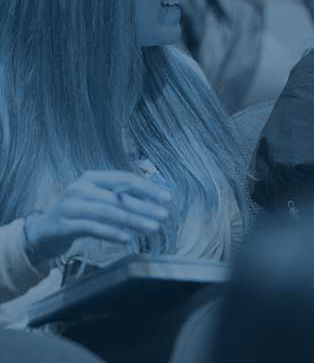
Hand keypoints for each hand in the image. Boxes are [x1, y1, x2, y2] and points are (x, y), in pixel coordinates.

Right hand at [25, 171, 171, 266]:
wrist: (44, 231)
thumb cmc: (79, 213)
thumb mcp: (98, 198)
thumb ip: (121, 196)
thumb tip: (154, 200)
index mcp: (93, 177)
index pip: (125, 178)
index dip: (148, 188)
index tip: (167, 198)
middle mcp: (81, 187)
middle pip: (118, 197)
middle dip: (145, 206)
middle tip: (164, 215)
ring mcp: (71, 206)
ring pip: (108, 212)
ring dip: (133, 220)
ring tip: (153, 228)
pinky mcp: (65, 225)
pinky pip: (93, 228)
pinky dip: (112, 232)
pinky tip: (128, 238)